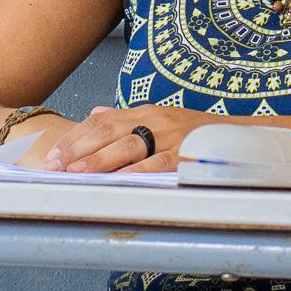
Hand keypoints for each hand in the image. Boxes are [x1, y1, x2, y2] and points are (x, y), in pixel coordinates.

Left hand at [26, 105, 206, 173]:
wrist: (237, 133)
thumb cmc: (195, 130)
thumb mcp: (160, 118)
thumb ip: (127, 117)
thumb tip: (96, 112)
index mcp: (144, 112)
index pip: (100, 122)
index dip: (74, 138)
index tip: (52, 155)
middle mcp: (154, 120)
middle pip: (108, 131)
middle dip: (78, 149)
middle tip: (54, 165)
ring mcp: (171, 135)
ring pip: (129, 145)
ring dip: (101, 159)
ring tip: (77, 172)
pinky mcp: (186, 152)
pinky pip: (160, 161)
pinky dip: (140, 169)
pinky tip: (122, 178)